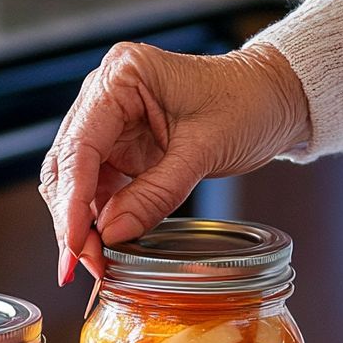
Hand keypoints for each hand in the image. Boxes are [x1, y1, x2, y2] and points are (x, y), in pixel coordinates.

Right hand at [39, 42, 310, 283]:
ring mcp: (109, 121)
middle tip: (83, 265)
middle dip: (71, 220)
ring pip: (74, 182)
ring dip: (80, 224)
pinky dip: (97, 218)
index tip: (76, 245)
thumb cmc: (250, 101)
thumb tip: (110, 235)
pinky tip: (103, 246)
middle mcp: (104, 95)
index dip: (73, 203)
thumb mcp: (205, 150)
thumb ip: (155, 194)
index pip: (80, 148)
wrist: (276, 96)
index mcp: (122, 77)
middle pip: (67, 167)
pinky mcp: (119, 145)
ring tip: (94, 263)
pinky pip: (96, 187)